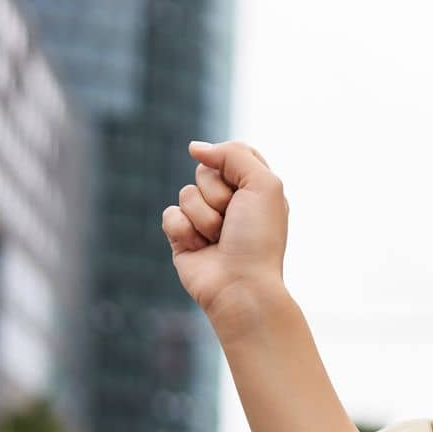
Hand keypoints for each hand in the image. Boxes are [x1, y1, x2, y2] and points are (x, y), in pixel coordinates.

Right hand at [162, 140, 290, 328]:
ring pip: (186, 193)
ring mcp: (205, 219)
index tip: (238, 181)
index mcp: (256, 187)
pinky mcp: (182, 237)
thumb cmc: (258, 237)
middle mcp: (231, 201)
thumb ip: (234, 155)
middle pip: (206, 170)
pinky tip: (200, 248)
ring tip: (219, 238)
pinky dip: (184, 230)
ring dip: (204, 216)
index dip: (231, 162)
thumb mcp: (262, 184)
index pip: (235, 153)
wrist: (240, 285)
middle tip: (233, 216)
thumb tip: (195, 147)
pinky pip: (170, 214)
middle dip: (218, 193)